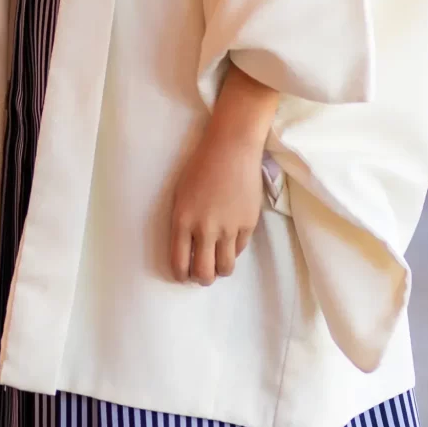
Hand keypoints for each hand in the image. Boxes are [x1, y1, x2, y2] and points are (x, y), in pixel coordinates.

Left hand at [166, 63, 282, 285]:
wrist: (231, 148)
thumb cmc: (200, 166)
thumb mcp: (180, 194)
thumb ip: (182, 223)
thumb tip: (188, 248)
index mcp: (182, 220)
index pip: (179, 263)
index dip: (181, 275)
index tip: (183, 274)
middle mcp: (205, 229)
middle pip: (204, 273)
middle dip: (201, 278)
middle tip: (202, 273)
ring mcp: (228, 228)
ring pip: (225, 268)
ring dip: (220, 270)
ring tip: (217, 263)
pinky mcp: (248, 224)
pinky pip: (239, 249)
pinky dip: (233, 249)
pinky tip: (230, 239)